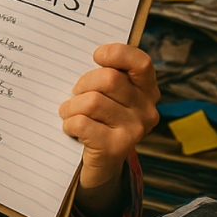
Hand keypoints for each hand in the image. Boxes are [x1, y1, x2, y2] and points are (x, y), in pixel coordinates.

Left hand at [59, 43, 159, 189]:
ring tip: (69, 112)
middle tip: (75, 93)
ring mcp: (135, 130)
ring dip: (71, 106)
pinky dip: (69, 123)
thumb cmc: (97, 118)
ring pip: (92, 101)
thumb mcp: (106, 94)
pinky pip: (82, 123)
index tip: (96, 56)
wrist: (100, 164)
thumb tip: (73, 52)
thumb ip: (102, 75)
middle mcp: (147, 109)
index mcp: (146, 89)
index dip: (117, 53)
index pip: (141, 62)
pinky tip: (71, 128)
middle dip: (82, 84)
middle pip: (109, 79)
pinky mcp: (117, 148)